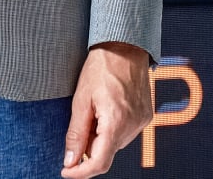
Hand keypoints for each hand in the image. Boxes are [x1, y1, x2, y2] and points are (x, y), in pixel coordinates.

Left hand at [61, 42, 152, 177]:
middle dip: (88, 148)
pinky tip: (107, 108)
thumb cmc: (102, 67)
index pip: (99, 163)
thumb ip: (76, 134)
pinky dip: (113, 129)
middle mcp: (133, 125)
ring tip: (94, 111)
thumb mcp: (81, 100)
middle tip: (80, 124)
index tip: (67, 171)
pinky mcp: (146, 116)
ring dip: (101, 138)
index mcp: (116, 122)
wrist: (125, 46)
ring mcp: (142, 121)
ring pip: (116, 144)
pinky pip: (126, 133)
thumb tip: (70, 160)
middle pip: (107, 153)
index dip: (80, 172)